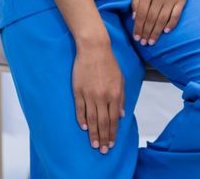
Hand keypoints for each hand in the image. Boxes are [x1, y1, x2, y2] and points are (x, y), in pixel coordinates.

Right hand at [72, 39, 124, 153]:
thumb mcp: (121, 79)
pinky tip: (84, 128)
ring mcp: (89, 94)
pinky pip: (80, 109)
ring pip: (92, 119)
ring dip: (93, 133)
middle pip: (103, 122)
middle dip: (104, 138)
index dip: (113, 133)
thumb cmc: (109, 63)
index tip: (112, 143)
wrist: (94, 49)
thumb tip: (121, 115)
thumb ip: (122, 98)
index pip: (114, 119)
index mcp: (115, 94)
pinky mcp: (78, 91)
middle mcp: (103, 97)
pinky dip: (82, 120)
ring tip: (94, 145)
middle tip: (103, 150)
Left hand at [132, 0, 193, 45]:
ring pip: (162, 19)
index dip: (137, 27)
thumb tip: (134, 17)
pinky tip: (166, 31)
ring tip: (152, 41)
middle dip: (146, 32)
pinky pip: (175, 15)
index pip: (140, 13)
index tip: (136, 37)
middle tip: (144, 43)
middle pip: (150, 18)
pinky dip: (171, 24)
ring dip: (156, 32)